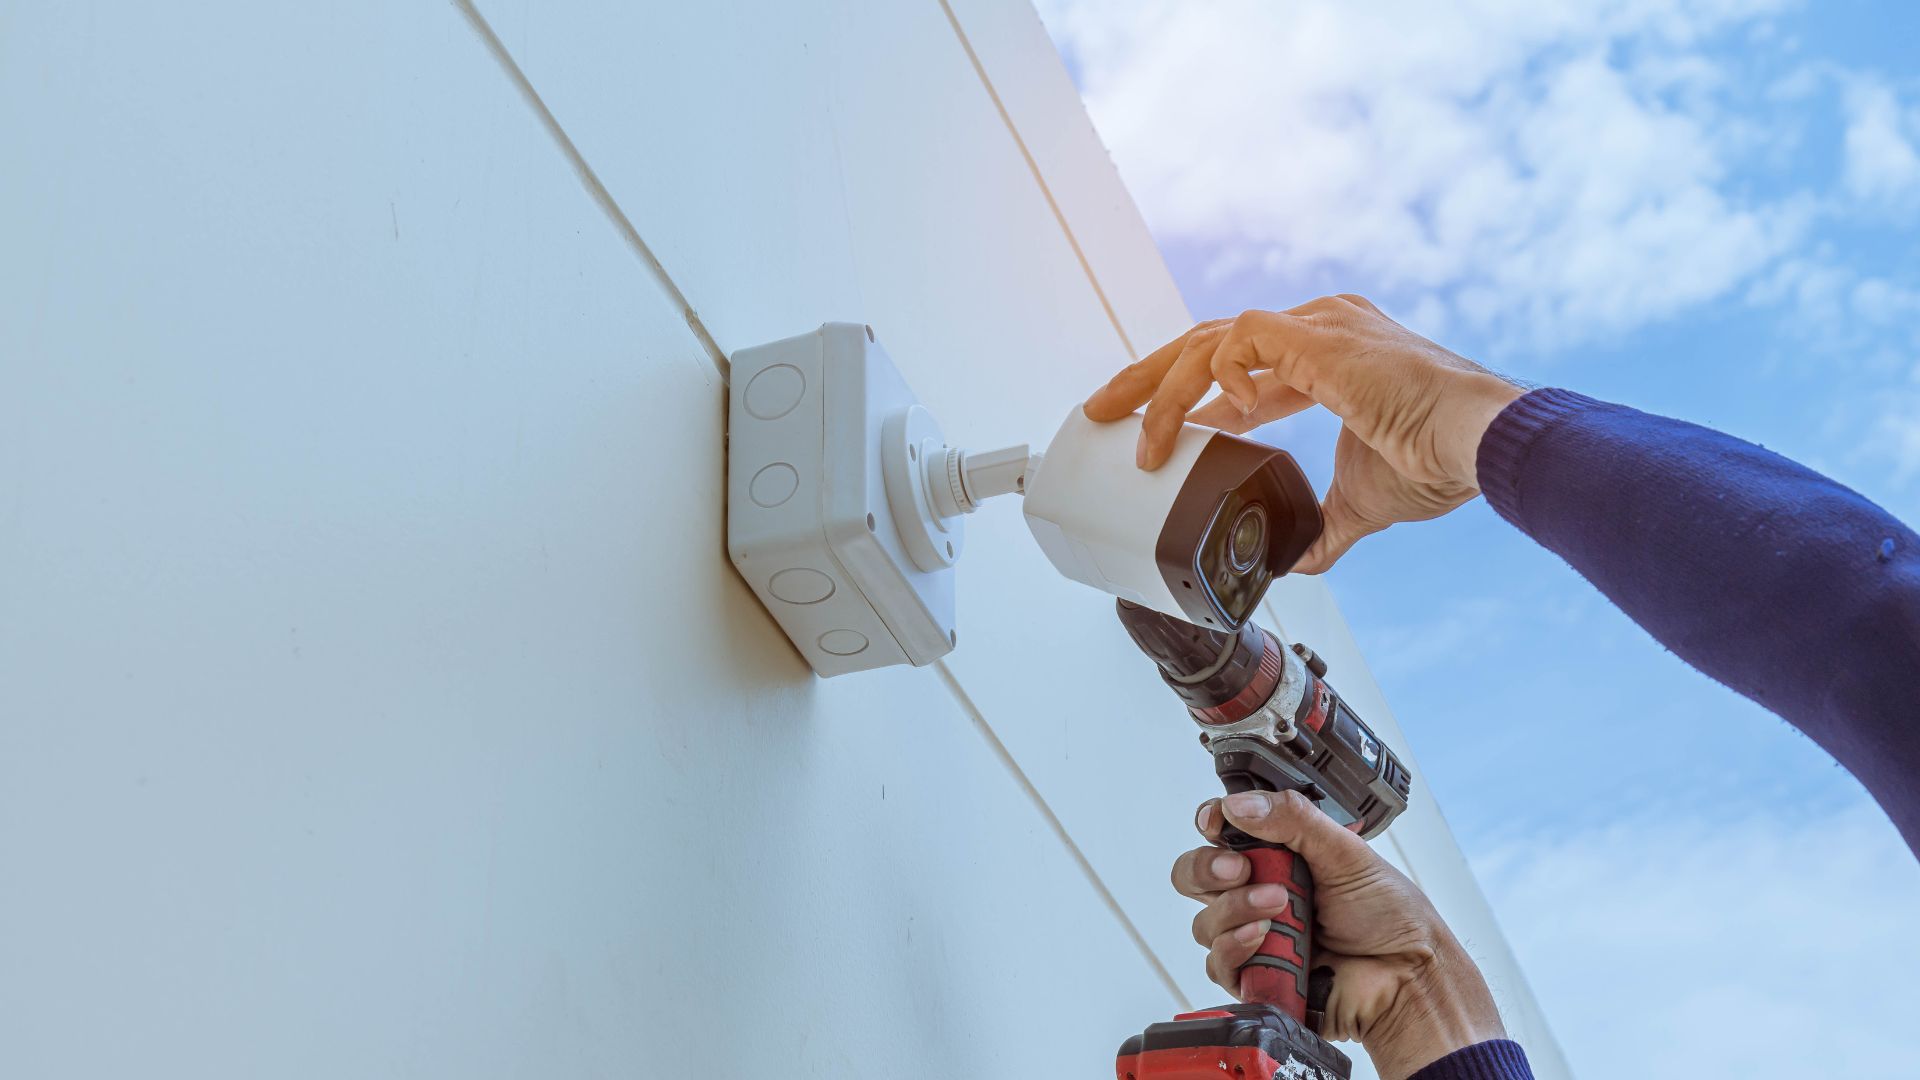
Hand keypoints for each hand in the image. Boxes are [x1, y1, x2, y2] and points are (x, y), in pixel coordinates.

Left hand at [1084, 296, 1524, 571]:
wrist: (1477, 446)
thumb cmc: (1438, 462)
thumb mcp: (1363, 502)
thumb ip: (1323, 526)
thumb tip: (1298, 560)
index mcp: (1329, 355)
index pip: (1242, 361)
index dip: (1196, 397)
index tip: (1160, 434)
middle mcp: (1319, 328)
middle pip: (1210, 342)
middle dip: (1151, 379)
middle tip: (1101, 412)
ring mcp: (1317, 325)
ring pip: (1210, 339)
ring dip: (1161, 386)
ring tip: (1131, 431)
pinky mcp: (1316, 335)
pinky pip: (1235, 341)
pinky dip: (1210, 380)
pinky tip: (1206, 423)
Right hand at [1173, 790, 1504, 1079]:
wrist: (1406, 976)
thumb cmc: (1390, 916)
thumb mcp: (1345, 852)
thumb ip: (1292, 819)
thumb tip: (1239, 803)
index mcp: (1279, 856)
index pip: (1221, 833)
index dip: (1210, 825)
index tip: (1215, 822)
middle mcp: (1259, 893)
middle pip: (1195, 876)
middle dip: (1209, 868)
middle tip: (1240, 868)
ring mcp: (1255, 936)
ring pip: (1205, 921)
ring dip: (1235, 909)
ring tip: (1278, 907)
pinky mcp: (1255, 976)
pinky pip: (1218, 963)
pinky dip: (1236, 947)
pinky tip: (1265, 938)